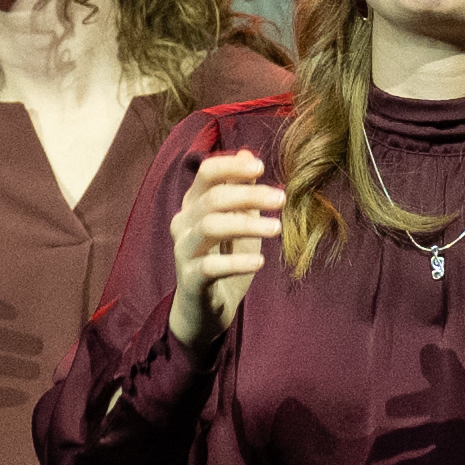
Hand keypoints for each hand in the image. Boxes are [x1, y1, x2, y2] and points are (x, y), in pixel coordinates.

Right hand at [167, 147, 284, 341]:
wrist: (206, 309)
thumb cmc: (224, 261)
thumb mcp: (239, 223)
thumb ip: (242, 193)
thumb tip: (250, 155)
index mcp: (193, 205)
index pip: (206, 173)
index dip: (232, 166)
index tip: (262, 167)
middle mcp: (183, 223)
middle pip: (213, 198)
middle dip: (249, 194)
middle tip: (281, 198)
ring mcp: (183, 251)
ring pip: (211, 226)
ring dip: (247, 224)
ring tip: (277, 227)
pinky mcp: (190, 279)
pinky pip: (211, 266)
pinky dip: (237, 262)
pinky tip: (260, 262)